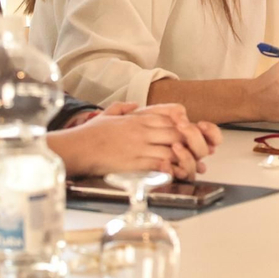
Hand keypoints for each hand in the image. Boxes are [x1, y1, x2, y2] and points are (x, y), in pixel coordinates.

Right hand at [59, 101, 219, 178]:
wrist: (77, 148)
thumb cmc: (91, 133)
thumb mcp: (108, 113)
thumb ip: (124, 107)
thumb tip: (135, 104)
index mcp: (140, 116)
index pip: (174, 114)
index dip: (187, 123)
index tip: (191, 132)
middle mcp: (143, 128)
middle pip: (180, 132)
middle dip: (193, 142)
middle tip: (201, 152)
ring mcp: (141, 144)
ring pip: (175, 148)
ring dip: (187, 158)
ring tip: (194, 166)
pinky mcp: (136, 162)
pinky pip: (162, 164)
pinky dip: (174, 169)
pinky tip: (179, 173)